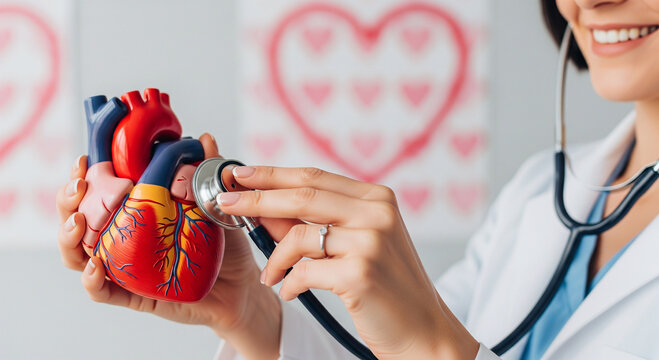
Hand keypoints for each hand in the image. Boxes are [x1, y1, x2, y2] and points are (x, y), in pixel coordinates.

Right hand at [56, 134, 280, 359]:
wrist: (240, 282)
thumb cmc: (222, 240)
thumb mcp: (215, 202)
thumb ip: (207, 170)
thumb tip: (204, 138)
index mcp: (135, 211)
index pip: (96, 191)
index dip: (83, 174)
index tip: (84, 159)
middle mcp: (122, 237)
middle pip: (78, 219)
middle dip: (68, 200)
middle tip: (79, 186)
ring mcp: (125, 266)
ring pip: (78, 255)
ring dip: (69, 237)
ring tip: (78, 221)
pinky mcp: (134, 294)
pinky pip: (103, 292)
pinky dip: (91, 281)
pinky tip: (95, 267)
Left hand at [218, 166, 479, 359]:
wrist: (423, 331)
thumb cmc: (386, 286)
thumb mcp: (355, 244)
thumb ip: (313, 224)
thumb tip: (262, 207)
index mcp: (376, 198)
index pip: (314, 176)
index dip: (272, 174)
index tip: (238, 174)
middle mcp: (376, 213)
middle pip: (302, 195)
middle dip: (256, 198)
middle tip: (224, 202)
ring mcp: (371, 242)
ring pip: (299, 236)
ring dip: (275, 258)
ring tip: (270, 275)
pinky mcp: (361, 273)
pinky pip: (304, 271)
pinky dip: (291, 283)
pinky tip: (291, 292)